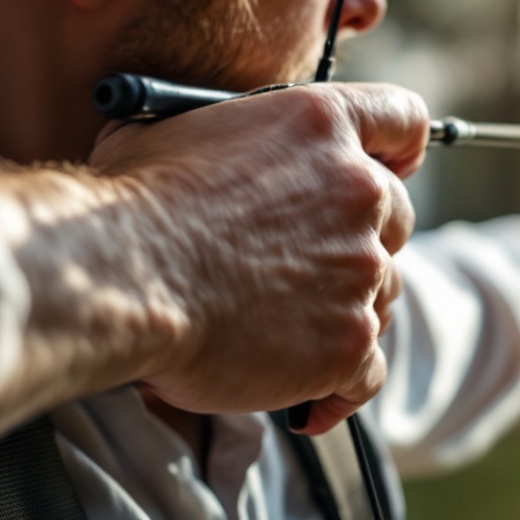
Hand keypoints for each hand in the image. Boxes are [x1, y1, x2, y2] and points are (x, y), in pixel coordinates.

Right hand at [90, 83, 427, 433]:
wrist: (118, 277)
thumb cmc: (130, 203)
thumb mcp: (178, 129)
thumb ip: (239, 137)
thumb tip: (232, 150)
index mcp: (320, 126)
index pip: (401, 119)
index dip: (401, 147)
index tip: (396, 166)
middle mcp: (357, 192)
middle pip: (396, 217)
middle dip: (362, 240)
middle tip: (311, 264)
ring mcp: (361, 270)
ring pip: (383, 294)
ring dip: (345, 309)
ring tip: (285, 328)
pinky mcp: (348, 342)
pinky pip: (368, 371)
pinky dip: (343, 386)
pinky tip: (312, 400)